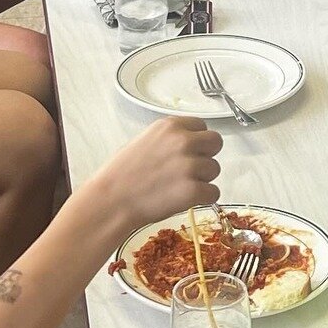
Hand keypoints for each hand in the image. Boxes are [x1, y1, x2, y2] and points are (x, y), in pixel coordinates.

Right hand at [87, 117, 221, 237]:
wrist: (111, 201)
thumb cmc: (122, 174)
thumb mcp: (144, 141)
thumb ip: (170, 139)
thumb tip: (190, 143)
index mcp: (170, 126)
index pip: (202, 126)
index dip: (197, 141)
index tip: (187, 153)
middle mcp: (183, 141)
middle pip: (216, 143)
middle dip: (206, 156)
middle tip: (189, 170)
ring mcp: (190, 165)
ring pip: (215, 170)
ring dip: (202, 179)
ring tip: (178, 186)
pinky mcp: (194, 190)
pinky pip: (214, 192)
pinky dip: (203, 198)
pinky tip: (183, 199)